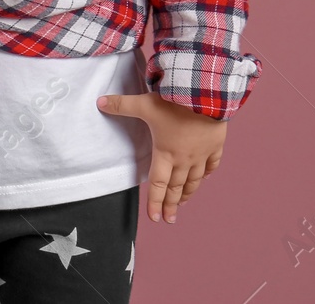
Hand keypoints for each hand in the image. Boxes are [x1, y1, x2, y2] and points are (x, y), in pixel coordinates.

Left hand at [96, 91, 225, 223]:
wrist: (207, 95)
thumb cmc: (175, 102)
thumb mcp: (144, 103)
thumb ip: (120, 105)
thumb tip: (99, 102)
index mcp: (165, 152)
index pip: (158, 183)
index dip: (155, 201)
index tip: (155, 217)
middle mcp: (184, 158)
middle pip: (176, 186)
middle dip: (171, 204)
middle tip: (169, 219)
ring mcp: (202, 153)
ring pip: (195, 179)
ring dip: (188, 192)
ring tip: (184, 203)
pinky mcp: (215, 145)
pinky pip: (212, 164)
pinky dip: (207, 173)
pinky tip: (204, 179)